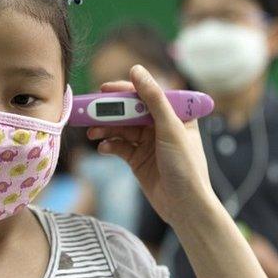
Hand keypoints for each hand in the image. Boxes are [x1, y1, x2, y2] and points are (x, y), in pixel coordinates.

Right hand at [87, 65, 214, 224]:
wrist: (184, 207)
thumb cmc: (186, 167)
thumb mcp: (170, 128)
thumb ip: (153, 99)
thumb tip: (137, 70)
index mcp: (176, 114)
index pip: (147, 94)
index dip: (126, 90)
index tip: (105, 89)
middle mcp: (161, 125)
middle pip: (130, 111)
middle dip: (110, 111)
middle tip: (91, 110)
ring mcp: (148, 142)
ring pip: (121, 128)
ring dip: (106, 129)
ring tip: (92, 132)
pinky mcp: (138, 159)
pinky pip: (119, 146)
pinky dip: (109, 145)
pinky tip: (103, 148)